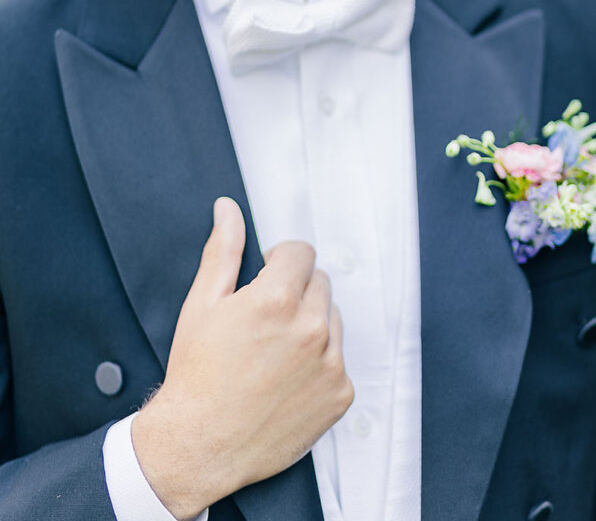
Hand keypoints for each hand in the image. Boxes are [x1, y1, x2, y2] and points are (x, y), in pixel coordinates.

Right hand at [131, 197, 352, 519]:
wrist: (198, 446)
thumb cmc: (196, 374)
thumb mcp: (202, 304)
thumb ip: (224, 250)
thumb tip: (228, 209)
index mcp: (277, 299)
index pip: (300, 252)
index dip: (278, 261)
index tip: (264, 277)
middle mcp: (311, 328)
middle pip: (319, 282)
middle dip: (295, 291)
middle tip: (264, 319)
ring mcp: (330, 364)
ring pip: (332, 318)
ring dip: (311, 324)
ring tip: (274, 351)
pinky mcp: (340, 395)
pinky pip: (339, 359)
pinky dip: (320, 363)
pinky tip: (287, 378)